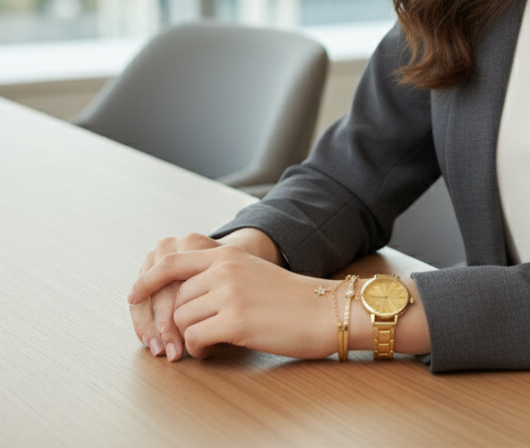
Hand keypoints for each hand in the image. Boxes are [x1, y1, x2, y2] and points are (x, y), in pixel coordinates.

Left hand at [129, 229, 283, 360]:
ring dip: (188, 336)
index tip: (134, 295)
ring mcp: (229, 294)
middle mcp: (224, 269)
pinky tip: (213, 349)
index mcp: (227, 255)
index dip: (147, 280)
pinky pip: (194, 338)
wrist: (323, 310)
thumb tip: (182, 295)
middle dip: (175, 322)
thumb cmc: (290, 297)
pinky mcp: (235, 321)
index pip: (172, 261)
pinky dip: (198, 348)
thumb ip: (219, 274)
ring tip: (207, 342)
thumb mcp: (252, 272)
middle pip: (175, 299)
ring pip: (181, 320)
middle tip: (184, 338)